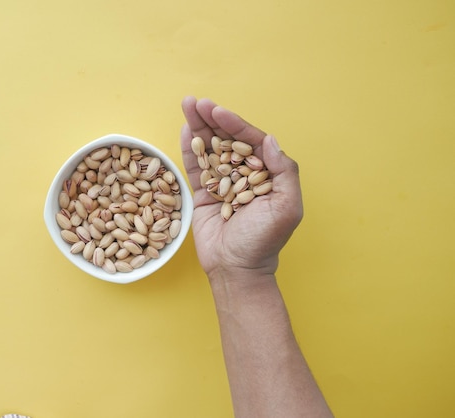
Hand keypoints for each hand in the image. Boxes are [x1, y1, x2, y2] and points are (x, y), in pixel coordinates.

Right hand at [180, 96, 302, 280]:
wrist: (236, 269)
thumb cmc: (264, 240)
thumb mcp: (286, 207)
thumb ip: (284, 172)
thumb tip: (271, 140)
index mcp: (266, 174)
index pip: (250, 141)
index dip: (234, 124)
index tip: (218, 111)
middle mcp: (244, 173)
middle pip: (227, 139)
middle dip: (212, 119)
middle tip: (196, 102)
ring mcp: (222, 182)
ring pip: (209, 148)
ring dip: (198, 126)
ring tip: (186, 105)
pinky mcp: (203, 194)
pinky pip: (195, 167)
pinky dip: (189, 148)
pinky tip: (183, 129)